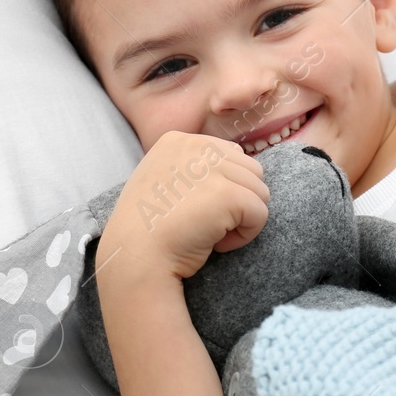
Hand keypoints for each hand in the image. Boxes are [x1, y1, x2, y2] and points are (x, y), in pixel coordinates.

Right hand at [98, 131, 270, 282]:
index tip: (195, 210)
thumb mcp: (160, 181)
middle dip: (237, 201)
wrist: (135, 256)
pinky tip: (216, 244)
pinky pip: (260, 213)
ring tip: (210, 233)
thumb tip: (232, 176)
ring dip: (241, 219)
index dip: (223, 188)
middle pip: (250, 170)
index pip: (229, 155)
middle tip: (206, 224)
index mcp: (178, 140)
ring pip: (259, 191)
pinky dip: (245, 235)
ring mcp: (213, 168)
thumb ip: (191, 170)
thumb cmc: (146, 229)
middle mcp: (197, 145)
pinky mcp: (228, 194)